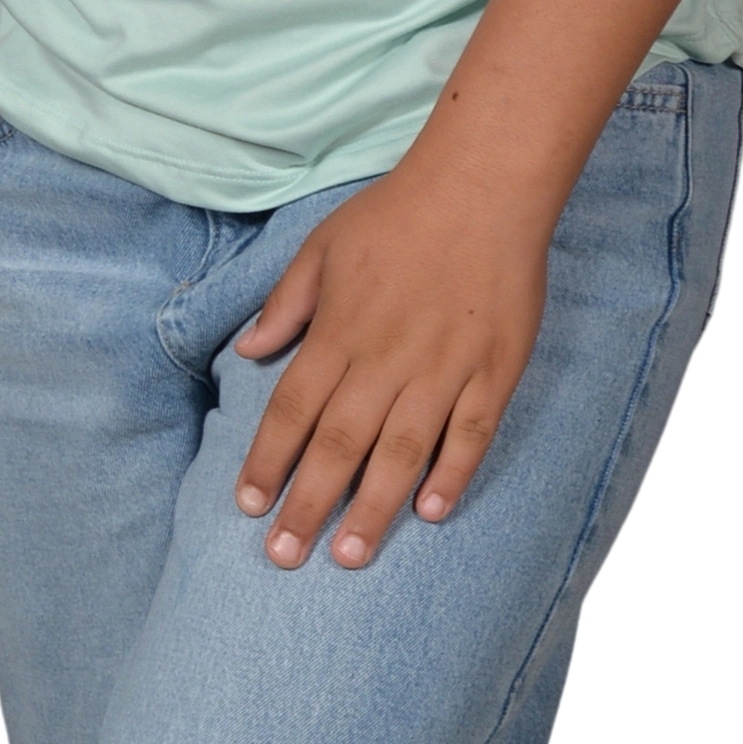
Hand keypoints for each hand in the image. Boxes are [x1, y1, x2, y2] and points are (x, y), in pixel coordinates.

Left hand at [231, 157, 548, 569]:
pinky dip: (451, 475)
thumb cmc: (397, 213)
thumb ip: (287, 303)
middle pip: (339, 444)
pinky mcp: (494, 371)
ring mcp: (444, 369)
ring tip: (347, 556)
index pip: (292, 409)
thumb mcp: (324, 245)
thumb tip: (248, 351)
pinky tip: (430, 512)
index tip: (249, 505)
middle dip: (307, 504)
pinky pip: (471, 434)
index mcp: (340, 330)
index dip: (267, 461)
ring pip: (401, 452)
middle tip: (284, 558)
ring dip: (372, 508)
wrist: (482, 185)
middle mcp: (386, 358)